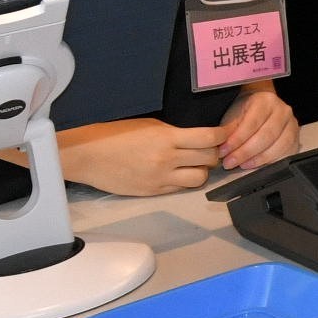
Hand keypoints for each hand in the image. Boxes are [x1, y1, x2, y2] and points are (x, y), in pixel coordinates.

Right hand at [54, 118, 227, 196]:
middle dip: (215, 152)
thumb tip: (195, 136)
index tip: (228, 130)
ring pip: (199, 179)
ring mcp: (161, 179)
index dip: (223, 134)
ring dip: (202, 170)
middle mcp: (167, 160)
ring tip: (195, 163)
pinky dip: (184, 181)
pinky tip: (178, 173)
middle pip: (209, 159)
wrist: (88, 156)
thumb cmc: (114, 135)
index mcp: (166, 138)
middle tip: (212, 148)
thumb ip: (173, 132)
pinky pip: (180, 189)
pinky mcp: (153, 192)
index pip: (208, 138)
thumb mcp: (148, 125)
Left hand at [216, 85, 299, 171]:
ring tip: (241, 164)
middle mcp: (283, 111)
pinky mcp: (295, 139)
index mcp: (266, 100)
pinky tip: (256, 164)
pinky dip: (270, 162)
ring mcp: (292, 125)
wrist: (262, 107)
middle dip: (245, 152)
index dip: (236, 140)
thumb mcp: (234, 115)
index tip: (223, 151)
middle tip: (230, 162)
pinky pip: (285, 154)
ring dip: (257, 159)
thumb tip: (221, 148)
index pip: (251, 123)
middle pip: (265, 136)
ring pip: (278, 147)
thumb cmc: (246, 111)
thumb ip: (229, 131)